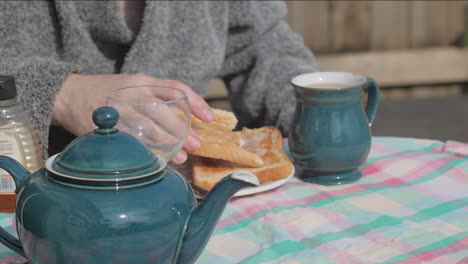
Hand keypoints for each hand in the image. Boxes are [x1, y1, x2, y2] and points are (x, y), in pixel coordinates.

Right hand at [53, 73, 213, 163]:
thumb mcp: (133, 86)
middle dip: (181, 129)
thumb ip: (156, 100)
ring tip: (181, 157)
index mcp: (143, 81)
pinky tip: (155, 160)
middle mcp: (132, 92)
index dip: (195, 102)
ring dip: (166, 143)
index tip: (209, 118)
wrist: (69, 94)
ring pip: (147, 125)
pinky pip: (128, 139)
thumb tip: (184, 124)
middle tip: (196, 144)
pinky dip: (144, 150)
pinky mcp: (106, 124)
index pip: (175, 88)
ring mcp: (118, 108)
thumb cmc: (108, 93)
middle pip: (162, 110)